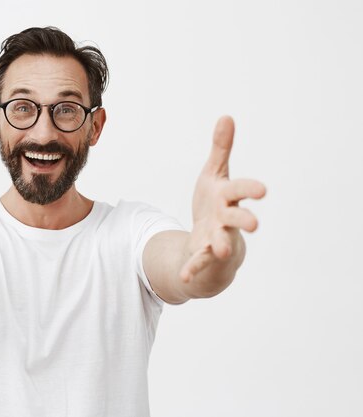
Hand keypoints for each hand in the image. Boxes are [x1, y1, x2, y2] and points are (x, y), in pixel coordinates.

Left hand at [180, 116, 265, 281]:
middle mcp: (225, 220)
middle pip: (236, 219)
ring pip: (220, 242)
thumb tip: (226, 116)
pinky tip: (184, 276)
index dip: (250, 190)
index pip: (240, 190)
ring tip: (221, 248)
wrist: (212, 245)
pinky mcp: (203, 256)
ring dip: (220, 245)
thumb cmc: (214, 206)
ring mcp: (216, 239)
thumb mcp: (214, 175)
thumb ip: (221, 150)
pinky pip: (198, 263)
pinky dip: (192, 268)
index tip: (263, 191)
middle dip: (244, 220)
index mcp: (227, 198)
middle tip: (254, 225)